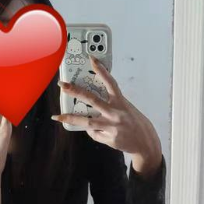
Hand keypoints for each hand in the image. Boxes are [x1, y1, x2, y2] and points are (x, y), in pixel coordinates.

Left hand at [52, 56, 162, 175]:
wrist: (145, 143)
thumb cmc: (134, 124)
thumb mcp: (126, 109)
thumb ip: (111, 105)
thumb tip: (91, 106)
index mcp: (121, 102)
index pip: (110, 83)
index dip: (101, 70)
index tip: (91, 59)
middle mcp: (116, 113)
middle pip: (92, 99)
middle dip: (75, 91)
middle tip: (62, 85)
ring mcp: (112, 126)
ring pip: (87, 121)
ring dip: (71, 118)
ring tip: (58, 116)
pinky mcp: (109, 138)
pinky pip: (94, 134)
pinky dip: (93, 132)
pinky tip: (98, 132)